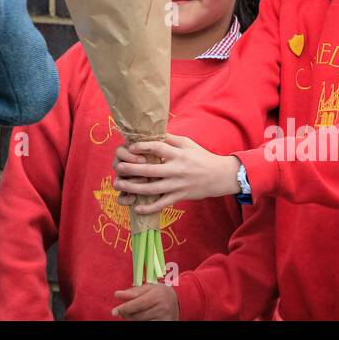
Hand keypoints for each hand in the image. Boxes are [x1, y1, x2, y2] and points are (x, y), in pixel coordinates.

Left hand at [112, 133, 239, 213]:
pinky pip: (162, 203)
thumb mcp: (187, 143)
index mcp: (178, 154)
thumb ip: (170, 139)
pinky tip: (137, 207)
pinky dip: (149, 207)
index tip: (130, 148)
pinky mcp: (180, 196)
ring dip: (134, 188)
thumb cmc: (201, 157)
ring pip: (153, 188)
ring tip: (120, 185)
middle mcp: (177, 170)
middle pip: (150, 170)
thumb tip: (152, 132)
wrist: (219, 176)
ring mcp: (178, 185)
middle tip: (119, 167)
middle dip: (132, 169)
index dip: (142, 147)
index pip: (157, 148)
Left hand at [112, 283, 179, 319]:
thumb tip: (117, 294)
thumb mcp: (148, 288)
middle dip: (126, 314)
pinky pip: (148, 325)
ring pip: (141, 322)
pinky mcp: (165, 324)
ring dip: (132, 319)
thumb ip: (133, 291)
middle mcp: (162, 307)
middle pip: (138, 315)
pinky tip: (139, 318)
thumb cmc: (159, 292)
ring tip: (131, 314)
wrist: (178, 300)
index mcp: (157, 295)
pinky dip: (140, 322)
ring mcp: (164, 318)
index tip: (115, 311)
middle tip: (120, 312)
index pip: (139, 303)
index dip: (125, 308)